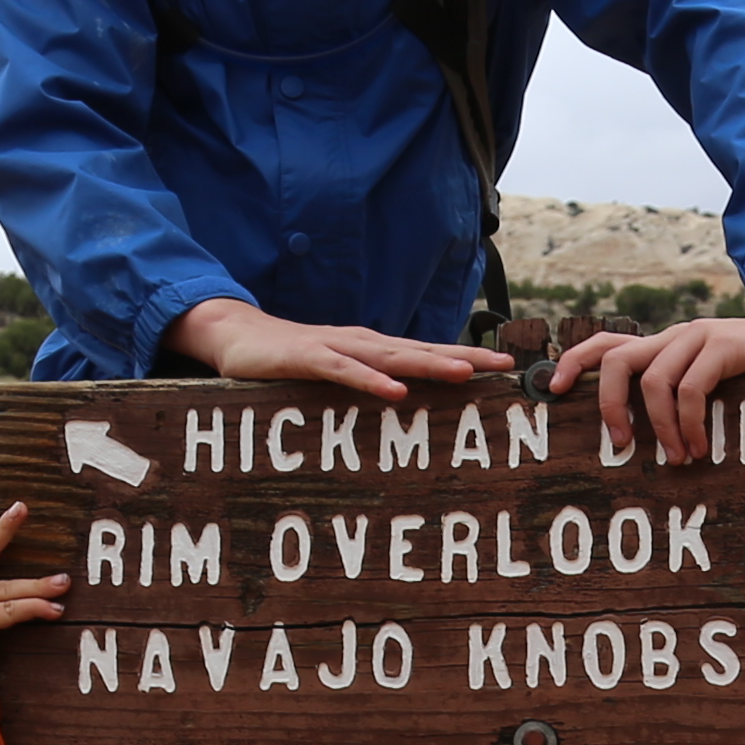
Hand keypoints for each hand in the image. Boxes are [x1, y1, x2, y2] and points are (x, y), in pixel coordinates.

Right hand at [163, 299, 514, 399]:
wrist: (238, 337)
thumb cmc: (290, 361)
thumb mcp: (337, 376)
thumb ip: (367, 386)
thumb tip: (404, 407)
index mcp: (372, 349)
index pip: (427, 352)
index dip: (467, 358)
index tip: (507, 368)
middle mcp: (363, 343)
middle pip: (421, 350)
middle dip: (464, 357)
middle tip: (504, 366)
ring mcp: (337, 348)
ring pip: (391, 357)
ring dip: (428, 364)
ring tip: (466, 373)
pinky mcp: (309, 358)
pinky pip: (345, 370)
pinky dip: (371, 380)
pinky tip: (396, 389)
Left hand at [546, 303, 744, 460]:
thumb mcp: (710, 380)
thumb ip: (681, 395)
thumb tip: (649, 440)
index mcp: (665, 345)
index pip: (607, 343)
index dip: (575, 361)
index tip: (554, 388)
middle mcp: (674, 336)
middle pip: (617, 359)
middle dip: (609, 404)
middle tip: (620, 443)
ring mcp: (698, 337)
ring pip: (654, 380)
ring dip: (660, 428)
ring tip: (676, 458)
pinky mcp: (724, 345)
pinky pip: (691, 387)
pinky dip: (689, 422)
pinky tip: (699, 446)